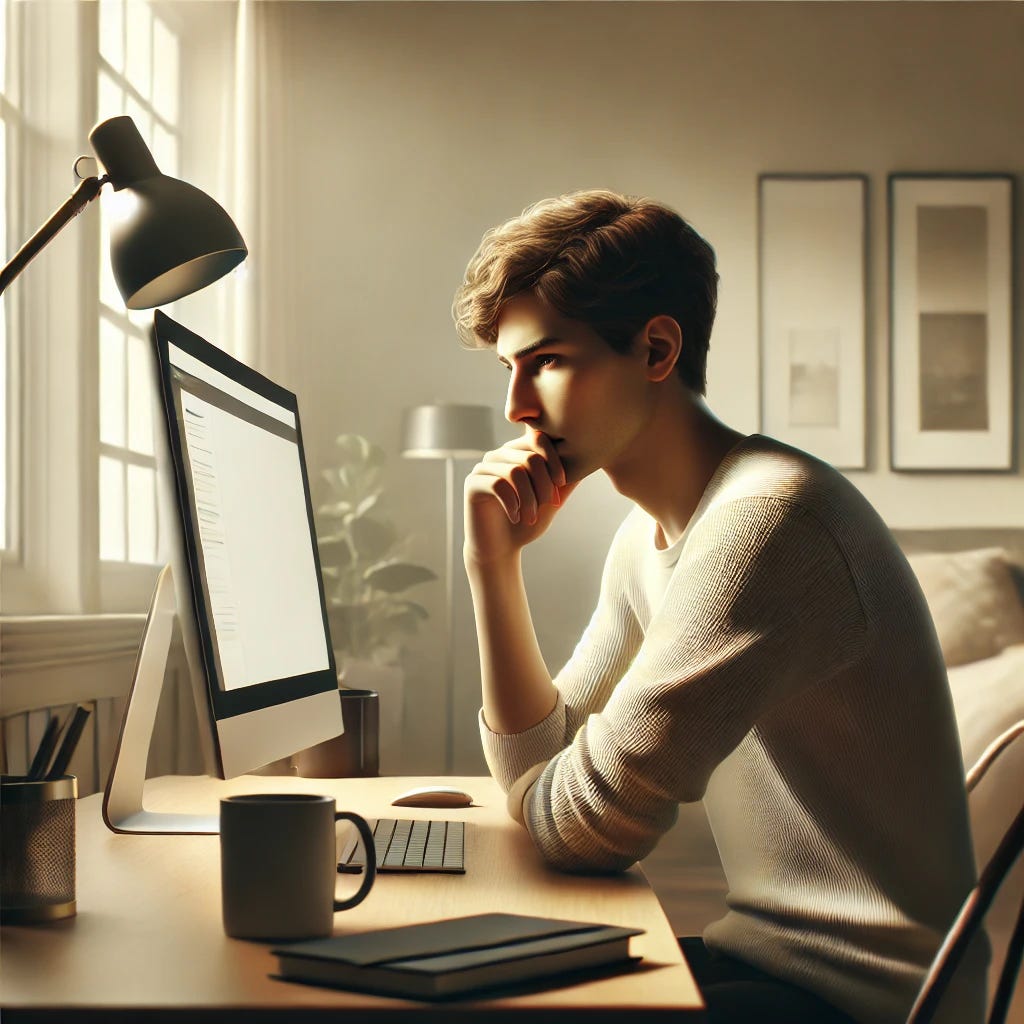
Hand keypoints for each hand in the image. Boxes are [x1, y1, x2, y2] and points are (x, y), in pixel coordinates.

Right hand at [464, 428, 576, 566]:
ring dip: (530, 498)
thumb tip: (589, 458)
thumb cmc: (527, 523)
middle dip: (545, 484)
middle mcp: (500, 455)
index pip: (539, 439)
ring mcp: (484, 467)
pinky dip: (512, 503)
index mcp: (518, 453)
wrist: (500, 549)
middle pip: (530, 456)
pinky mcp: (472, 483)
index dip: (555, 459)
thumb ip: (565, 481)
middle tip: (550, 505)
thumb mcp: (552, 501)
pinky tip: (516, 517)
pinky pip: (498, 485)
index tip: (562, 483)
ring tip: (532, 517)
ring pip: (515, 471)